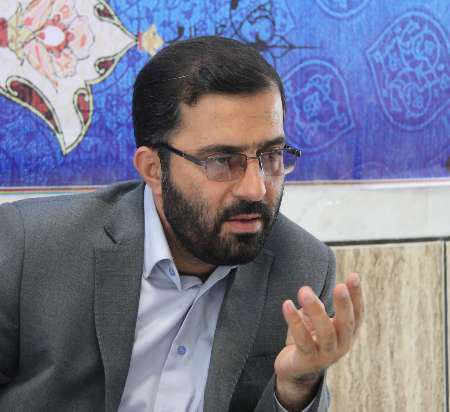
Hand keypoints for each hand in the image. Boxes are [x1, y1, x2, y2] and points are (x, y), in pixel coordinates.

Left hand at [274, 273, 363, 408]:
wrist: (296, 370)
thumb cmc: (310, 339)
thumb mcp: (317, 320)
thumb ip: (315, 306)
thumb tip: (307, 292)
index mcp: (347, 333)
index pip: (358, 314)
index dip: (357, 296)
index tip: (354, 276)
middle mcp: (341, 345)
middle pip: (346, 325)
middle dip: (344, 305)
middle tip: (339, 286)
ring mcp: (326, 355)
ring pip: (325, 333)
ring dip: (316, 311)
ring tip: (304, 290)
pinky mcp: (307, 360)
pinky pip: (302, 340)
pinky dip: (295, 321)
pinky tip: (287, 304)